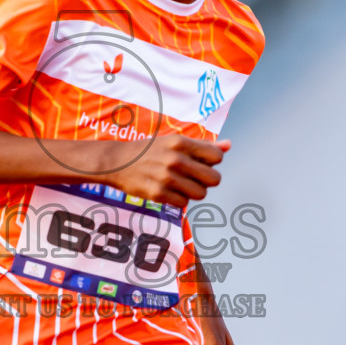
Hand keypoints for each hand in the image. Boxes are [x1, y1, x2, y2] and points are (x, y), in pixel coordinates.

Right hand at [113, 135, 229, 207]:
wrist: (117, 162)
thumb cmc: (149, 150)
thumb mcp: (174, 141)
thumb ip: (202, 146)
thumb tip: (228, 146)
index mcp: (180, 142)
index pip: (217, 157)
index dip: (212, 162)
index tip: (201, 162)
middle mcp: (175, 159)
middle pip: (214, 179)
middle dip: (207, 180)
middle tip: (194, 177)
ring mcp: (166, 178)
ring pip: (201, 194)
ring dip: (194, 191)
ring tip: (181, 184)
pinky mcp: (158, 194)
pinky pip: (184, 203)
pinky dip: (179, 199)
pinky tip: (169, 190)